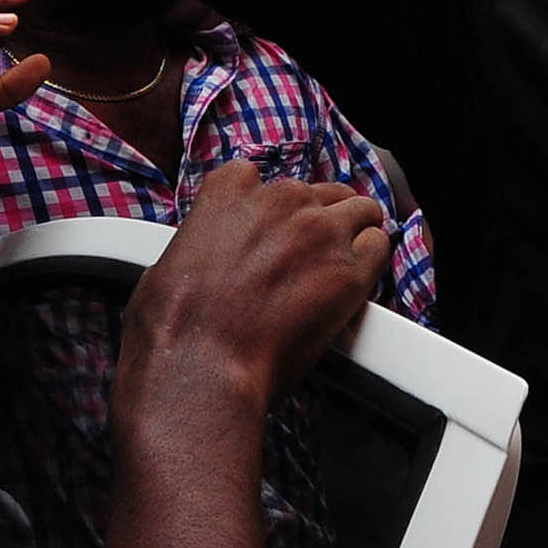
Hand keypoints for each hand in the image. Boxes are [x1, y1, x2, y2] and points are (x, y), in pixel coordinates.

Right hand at [115, 161, 390, 427]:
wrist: (202, 371)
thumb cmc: (175, 329)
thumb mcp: (166, 263)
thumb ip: (202, 239)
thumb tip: (206, 254)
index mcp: (231, 190)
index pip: (260, 177)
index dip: (267, 208)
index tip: (266, 231)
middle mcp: (282, 199)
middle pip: (318, 192)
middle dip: (315, 220)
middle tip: (305, 256)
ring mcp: (321, 230)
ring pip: (360, 210)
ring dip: (352, 233)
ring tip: (338, 264)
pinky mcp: (350, 268)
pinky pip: (380, 245)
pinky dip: (371, 261)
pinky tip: (355, 282)